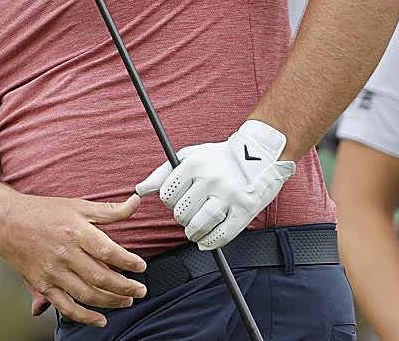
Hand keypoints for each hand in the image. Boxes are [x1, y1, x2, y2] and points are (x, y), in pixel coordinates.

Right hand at [0, 192, 147, 327]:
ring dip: (111, 302)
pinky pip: (66, 306)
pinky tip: (100, 319)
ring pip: (87, 294)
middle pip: (101, 277)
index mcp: (75, 231)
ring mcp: (52, 272)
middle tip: (140, 290)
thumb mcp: (78, 206)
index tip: (141, 266)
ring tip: (126, 301)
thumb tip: (136, 203)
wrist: (5, 222)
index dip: (129, 262)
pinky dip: (85, 317)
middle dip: (126, 287)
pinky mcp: (42, 285)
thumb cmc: (43, 212)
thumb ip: (109, 210)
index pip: (108, 251)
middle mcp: (64, 253)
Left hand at [136, 120, 295, 249]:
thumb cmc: (218, 158)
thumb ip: (163, 173)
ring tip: (193, 230)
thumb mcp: (189, 156)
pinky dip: (211, 242)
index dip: (168, 202)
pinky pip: (223, 234)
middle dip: (181, 218)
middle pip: (181, 213)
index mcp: (194, 163)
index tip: (176, 201)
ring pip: (199, 225)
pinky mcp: (245, 209)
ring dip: (192, 233)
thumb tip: (140, 190)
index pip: (167, 195)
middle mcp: (210, 178)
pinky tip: (206, 241)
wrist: (258, 155)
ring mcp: (229, 194)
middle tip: (188, 215)